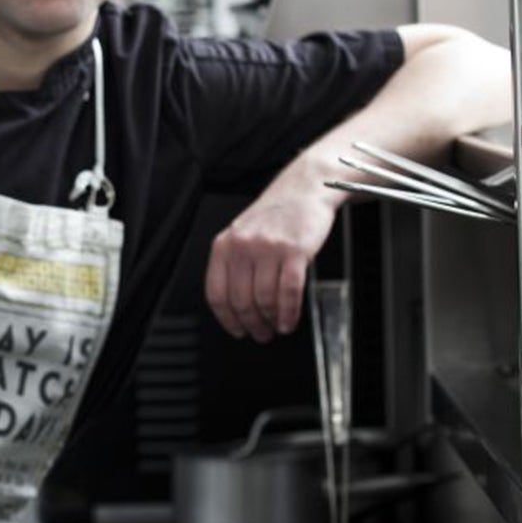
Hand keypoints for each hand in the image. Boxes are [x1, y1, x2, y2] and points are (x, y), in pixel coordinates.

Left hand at [206, 181, 340, 340]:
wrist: (305, 188)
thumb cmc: (276, 214)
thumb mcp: (243, 234)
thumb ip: (235, 264)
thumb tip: (235, 307)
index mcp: (224, 245)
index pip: (216, 293)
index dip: (226, 319)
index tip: (236, 330)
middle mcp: (242, 246)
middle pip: (241, 301)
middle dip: (251, 325)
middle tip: (260, 334)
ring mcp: (268, 248)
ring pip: (265, 300)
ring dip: (271, 321)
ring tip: (277, 327)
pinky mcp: (294, 251)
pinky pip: (289, 293)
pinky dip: (289, 314)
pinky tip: (289, 321)